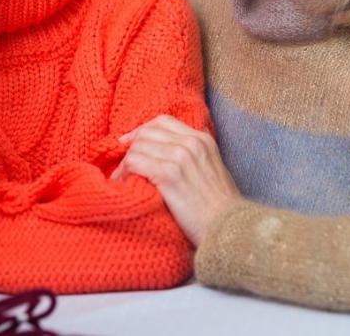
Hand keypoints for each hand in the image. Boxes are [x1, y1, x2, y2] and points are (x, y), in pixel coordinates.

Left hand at [112, 114, 239, 245]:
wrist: (228, 228)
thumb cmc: (220, 207)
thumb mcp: (214, 169)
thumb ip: (198, 154)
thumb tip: (178, 146)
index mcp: (202, 140)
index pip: (163, 121)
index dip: (142, 130)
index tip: (130, 143)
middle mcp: (191, 143)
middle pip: (147, 132)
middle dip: (131, 147)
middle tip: (124, 165)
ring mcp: (180, 157)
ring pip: (138, 146)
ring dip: (125, 162)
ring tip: (122, 177)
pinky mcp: (169, 174)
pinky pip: (135, 162)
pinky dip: (123, 172)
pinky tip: (123, 183)